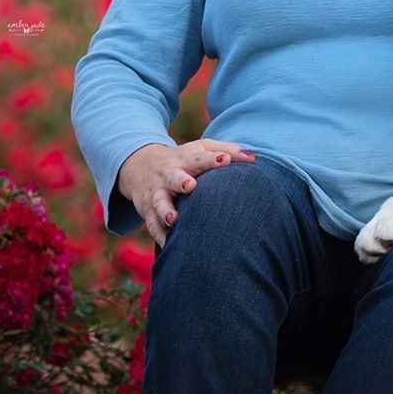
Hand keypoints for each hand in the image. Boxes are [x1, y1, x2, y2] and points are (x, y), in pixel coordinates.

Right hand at [117, 140, 255, 246]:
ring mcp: (157, 193)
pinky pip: (152, 225)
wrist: (140, 167)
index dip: (212, 159)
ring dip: (165, 210)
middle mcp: (169, 175)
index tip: (225, 160)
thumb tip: (253, 158)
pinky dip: (159, 235)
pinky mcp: (148, 211)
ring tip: (172, 219)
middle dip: (181, 181)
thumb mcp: (202, 148)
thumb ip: (228, 150)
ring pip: (159, 202)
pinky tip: (168, 244)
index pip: (200, 157)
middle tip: (190, 186)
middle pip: (174, 177)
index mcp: (186, 159)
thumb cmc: (184, 159)